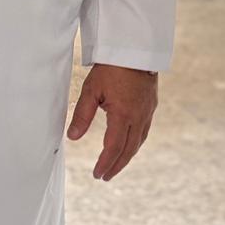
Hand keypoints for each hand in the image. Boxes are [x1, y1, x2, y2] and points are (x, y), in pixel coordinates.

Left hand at [66, 63, 157, 180]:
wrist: (136, 47)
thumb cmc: (112, 67)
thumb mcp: (92, 89)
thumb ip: (82, 115)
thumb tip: (73, 138)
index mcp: (123, 115)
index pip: (114, 147)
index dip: (106, 163)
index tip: (97, 174)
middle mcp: (139, 116)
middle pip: (128, 149)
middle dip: (116, 165)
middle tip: (105, 177)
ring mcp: (147, 111)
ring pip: (139, 141)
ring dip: (127, 156)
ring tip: (116, 165)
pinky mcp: (151, 104)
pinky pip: (145, 130)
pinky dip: (136, 143)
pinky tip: (130, 144)